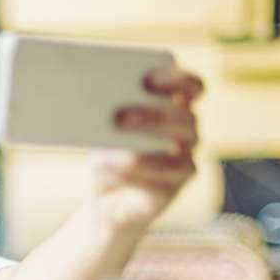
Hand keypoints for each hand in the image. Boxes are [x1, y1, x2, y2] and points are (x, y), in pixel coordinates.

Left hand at [95, 67, 202, 232]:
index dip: (177, 80)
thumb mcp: (103, 129)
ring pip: (175, 159)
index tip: (148, 79)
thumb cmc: (108, 152)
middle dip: (152, 117)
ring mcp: (182, 166)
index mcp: (176, 109)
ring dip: (137, 157)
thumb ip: (106, 113)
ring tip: (102, 155)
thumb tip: (87, 99)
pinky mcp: (168, 194)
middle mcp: (187, 135)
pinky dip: (127, 179)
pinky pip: (157, 188)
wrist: (104, 200)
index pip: (193, 88)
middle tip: (118, 118)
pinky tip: (102, 171)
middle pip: (185, 121)